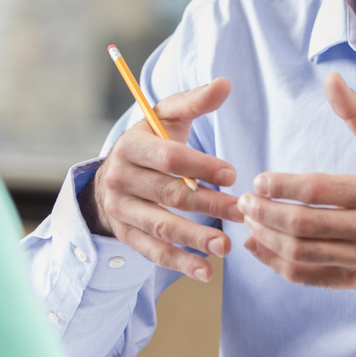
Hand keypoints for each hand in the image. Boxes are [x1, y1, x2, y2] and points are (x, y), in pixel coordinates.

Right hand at [83, 78, 243, 281]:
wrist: (114, 175)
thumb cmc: (151, 142)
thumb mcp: (167, 118)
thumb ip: (196, 102)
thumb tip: (225, 84)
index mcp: (132, 146)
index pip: (168, 158)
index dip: (201, 166)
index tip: (232, 175)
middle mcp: (121, 179)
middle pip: (168, 194)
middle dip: (207, 204)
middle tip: (241, 212)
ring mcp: (121, 210)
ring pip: (161, 226)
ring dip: (195, 238)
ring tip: (226, 246)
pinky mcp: (126, 235)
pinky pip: (153, 253)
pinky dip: (180, 263)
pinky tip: (207, 272)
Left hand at [238, 72, 355, 287]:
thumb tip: (331, 78)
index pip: (317, 190)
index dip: (281, 186)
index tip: (258, 180)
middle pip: (303, 224)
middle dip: (265, 212)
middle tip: (244, 201)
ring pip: (299, 252)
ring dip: (265, 236)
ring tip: (249, 219)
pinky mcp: (350, 281)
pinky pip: (303, 275)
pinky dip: (273, 261)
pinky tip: (257, 243)